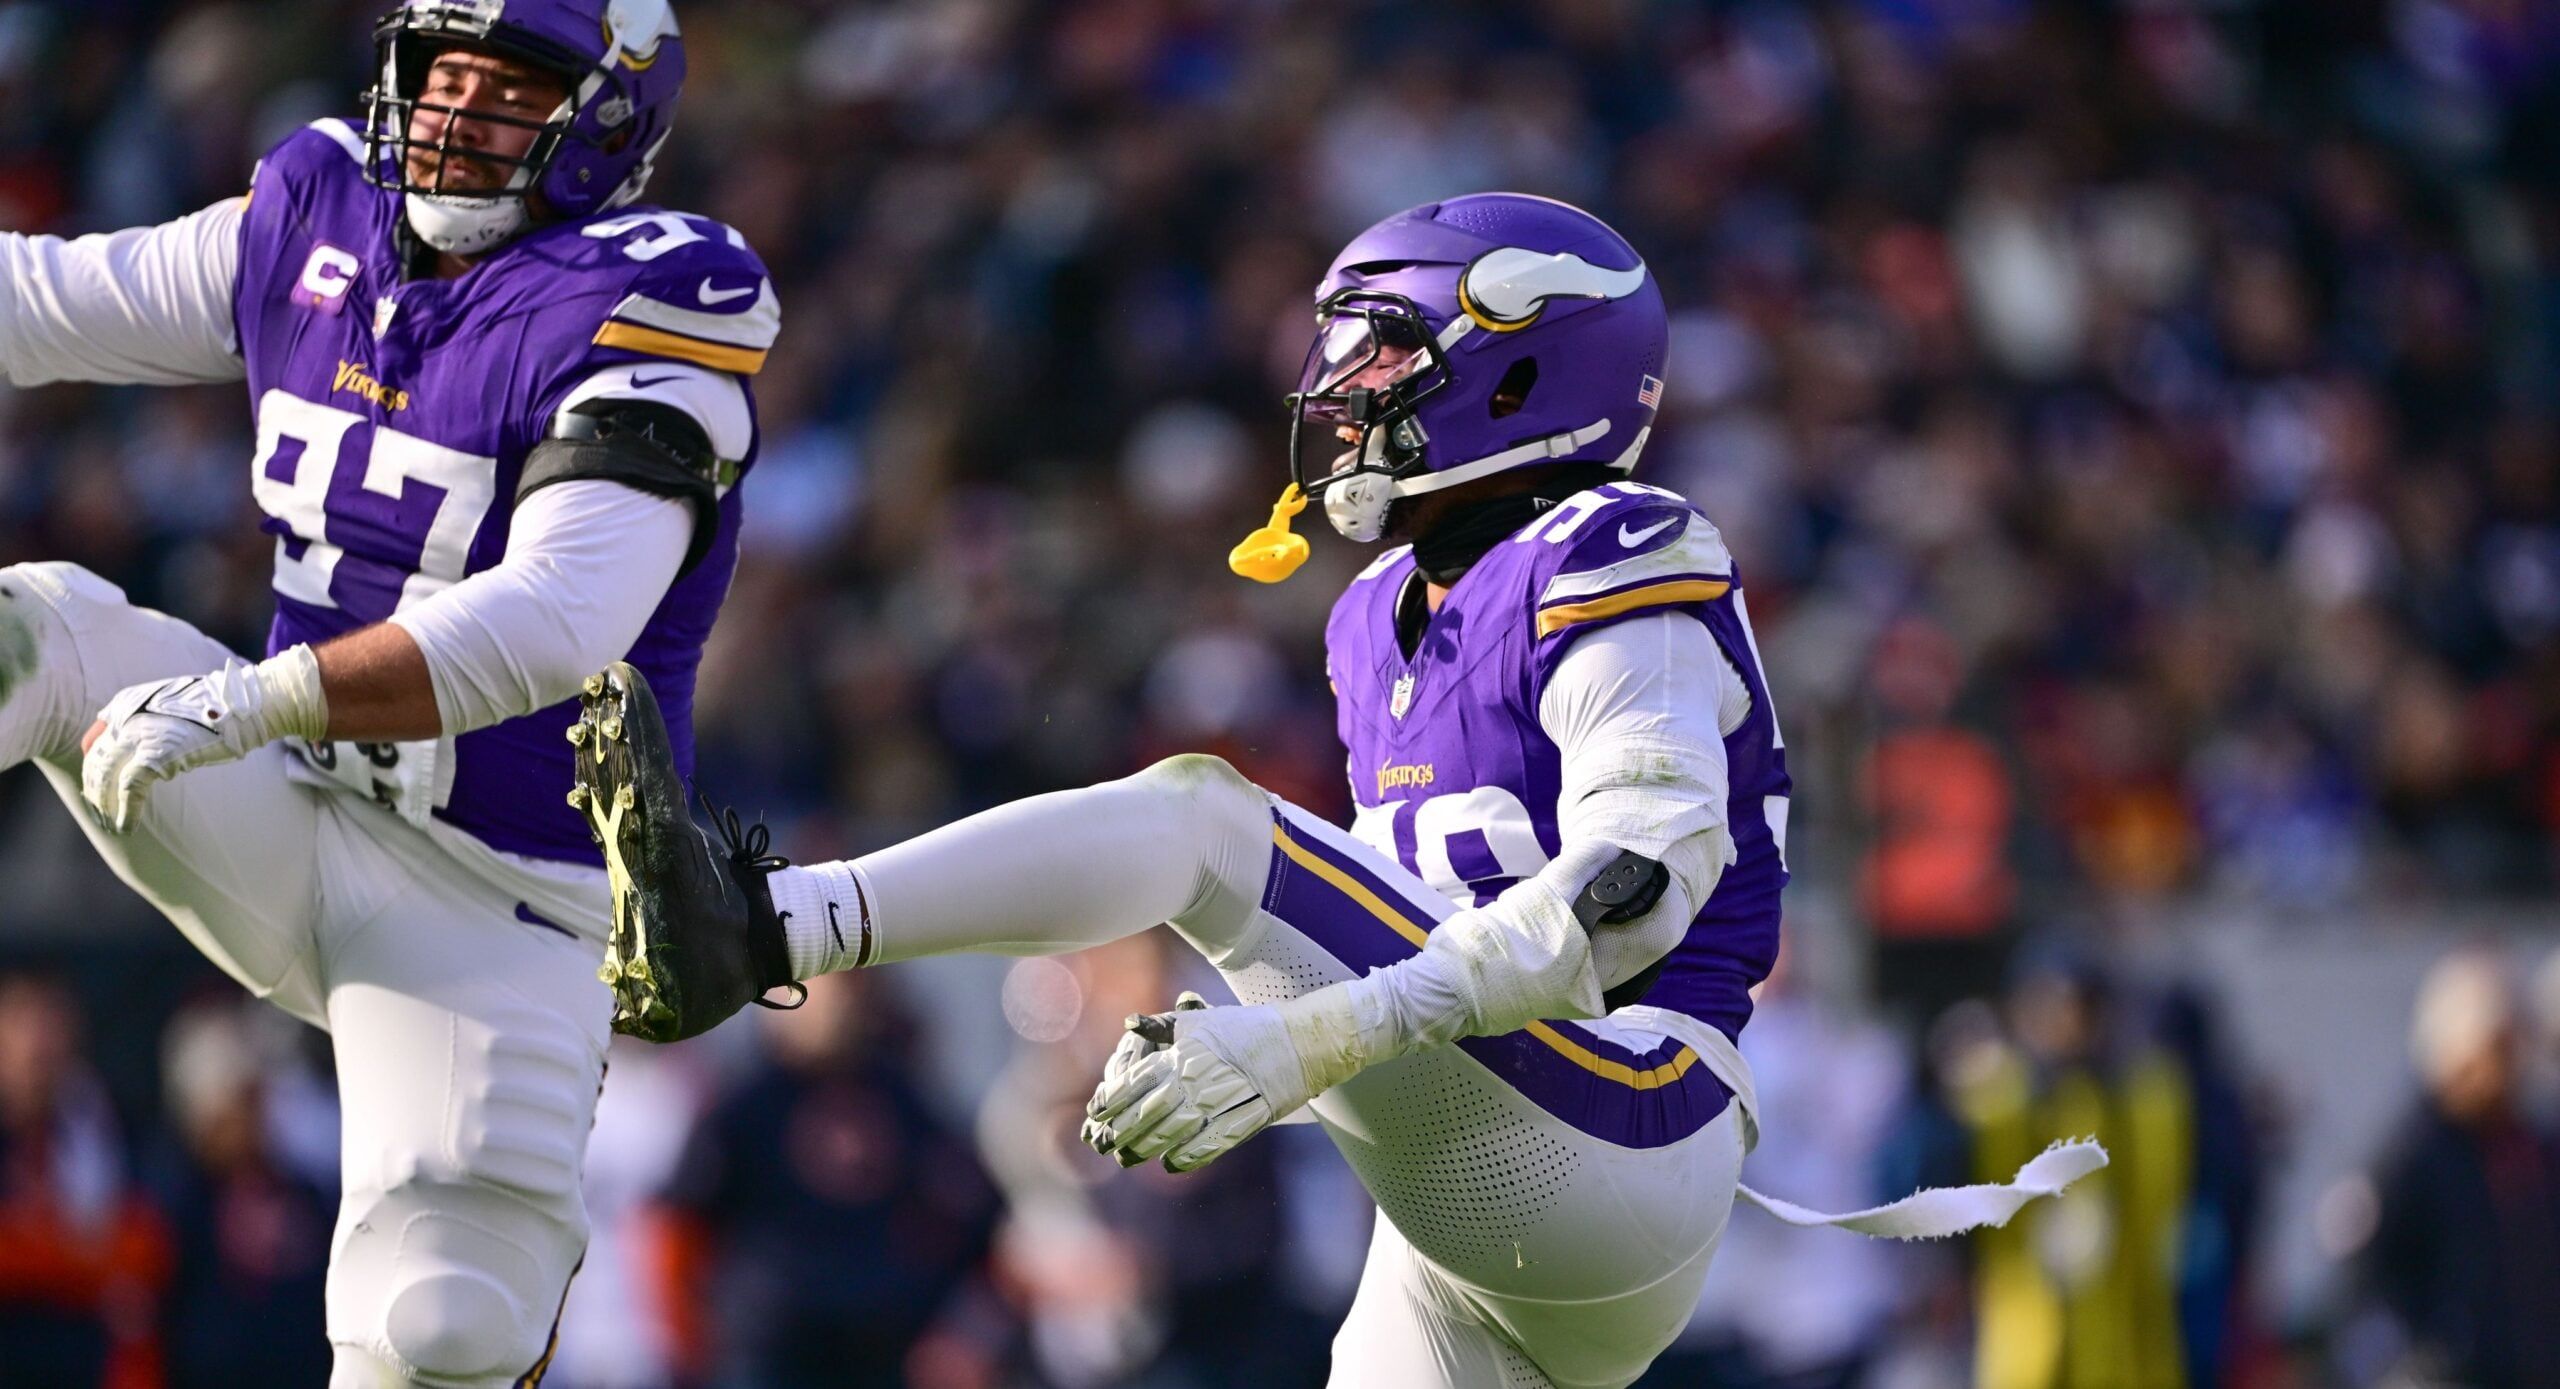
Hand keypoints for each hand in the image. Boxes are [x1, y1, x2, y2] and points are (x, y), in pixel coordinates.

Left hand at [81, 643, 338, 833]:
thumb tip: (142, 743)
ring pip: (106, 777)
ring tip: (109, 823)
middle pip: (97, 761)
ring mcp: (138, 735)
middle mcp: (125, 717)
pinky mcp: (155, 756)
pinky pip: (129, 790)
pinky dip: (125, 812)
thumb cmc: (218, 706)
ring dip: (104, 804)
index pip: (95, 741)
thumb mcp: (174, 704)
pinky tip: (125, 827)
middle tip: (98, 812)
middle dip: (94, 790)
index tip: (95, 788)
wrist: (244, 705)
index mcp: (126, 703)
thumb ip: (151, 718)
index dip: (93, 769)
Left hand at [1082, 992, 1309, 1172]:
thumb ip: (1165, 1026)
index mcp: (1185, 1055)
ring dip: (1147, 1148)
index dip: (1112, 1100)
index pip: (1137, 1082)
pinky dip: (1186, 1157)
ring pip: (1174, 1133)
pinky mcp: (1244, 1122)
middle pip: (1149, 1113)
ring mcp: (1222, 1104)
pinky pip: (1209, 1145)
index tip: (1095, 1112)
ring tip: (1128, 1158)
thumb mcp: (1203, 1020)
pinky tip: (1170, 1164)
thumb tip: (1130, 1021)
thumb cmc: (1247, 1029)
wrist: (1300, 1043)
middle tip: (1104, 1145)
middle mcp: (1198, 1080)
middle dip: (1123, 1131)